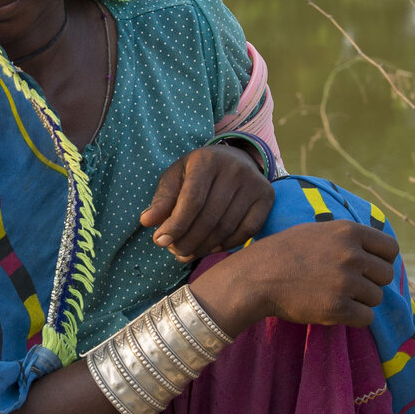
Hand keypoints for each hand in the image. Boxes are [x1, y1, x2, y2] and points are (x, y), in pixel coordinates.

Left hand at [140, 143, 271, 261]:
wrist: (233, 160)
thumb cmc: (196, 173)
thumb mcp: (175, 178)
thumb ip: (162, 199)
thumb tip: (147, 221)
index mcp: (207, 160)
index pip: (192, 199)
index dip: (176, 225)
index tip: (160, 241)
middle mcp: (234, 169)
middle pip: (209, 217)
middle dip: (188, 240)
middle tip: (175, 252)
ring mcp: (254, 183)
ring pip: (227, 227)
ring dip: (204, 247)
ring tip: (188, 253)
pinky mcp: (267, 197)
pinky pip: (247, 231)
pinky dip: (227, 244)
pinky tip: (211, 247)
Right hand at [190, 220, 397, 334]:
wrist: (256, 277)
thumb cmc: (284, 253)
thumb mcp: (317, 231)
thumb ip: (347, 237)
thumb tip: (376, 248)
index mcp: (348, 231)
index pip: (391, 248)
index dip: (383, 260)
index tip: (371, 268)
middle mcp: (351, 255)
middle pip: (386, 275)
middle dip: (372, 282)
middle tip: (350, 286)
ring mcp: (345, 282)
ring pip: (376, 298)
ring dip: (361, 301)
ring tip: (337, 296)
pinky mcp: (337, 308)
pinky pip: (366, 318)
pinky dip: (355, 318)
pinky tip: (337, 311)